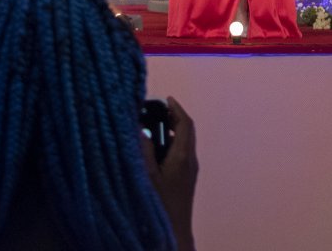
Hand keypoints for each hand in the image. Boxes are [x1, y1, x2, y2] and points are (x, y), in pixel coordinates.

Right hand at [143, 97, 197, 250]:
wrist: (175, 233)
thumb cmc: (160, 205)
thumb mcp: (147, 176)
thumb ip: (143, 151)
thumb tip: (140, 130)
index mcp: (183, 156)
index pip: (185, 124)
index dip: (176, 108)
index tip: (166, 98)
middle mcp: (190, 161)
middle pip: (186, 131)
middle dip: (173, 118)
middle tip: (156, 111)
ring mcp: (190, 171)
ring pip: (183, 143)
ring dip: (171, 131)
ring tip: (152, 128)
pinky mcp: (186, 179)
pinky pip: (181, 153)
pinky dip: (170, 144)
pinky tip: (154, 150)